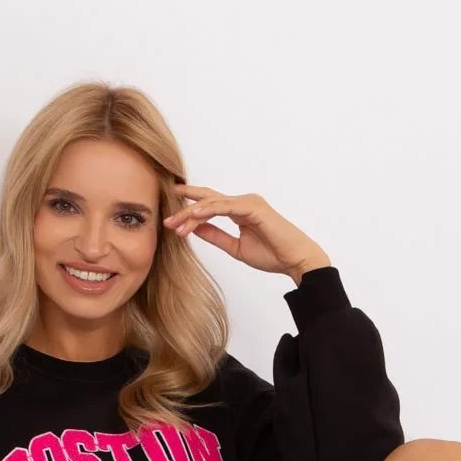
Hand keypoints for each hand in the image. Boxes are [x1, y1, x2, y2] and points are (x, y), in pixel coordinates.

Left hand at [162, 182, 330, 282]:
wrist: (295, 260)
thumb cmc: (272, 254)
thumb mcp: (235, 247)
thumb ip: (216, 236)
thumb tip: (194, 229)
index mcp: (239, 210)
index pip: (209, 206)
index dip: (189, 212)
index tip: (171, 222)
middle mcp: (242, 202)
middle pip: (207, 200)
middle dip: (184, 208)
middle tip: (165, 217)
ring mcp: (248, 202)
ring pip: (212, 203)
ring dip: (191, 214)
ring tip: (175, 224)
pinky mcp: (253, 206)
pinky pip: (224, 206)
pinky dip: (207, 211)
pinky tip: (193, 217)